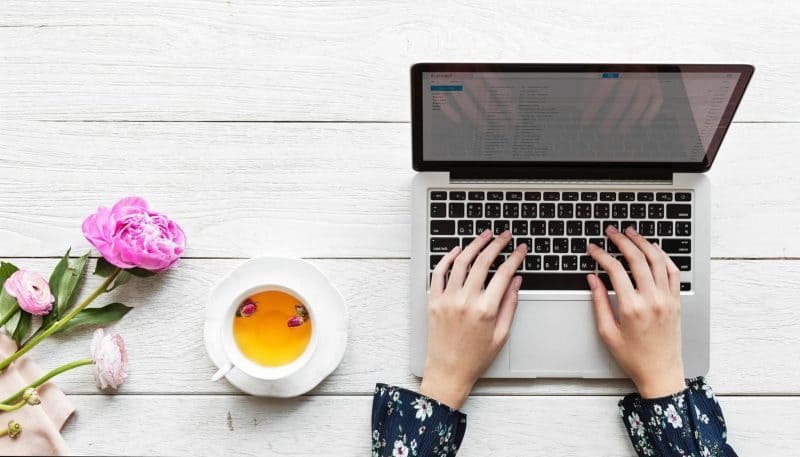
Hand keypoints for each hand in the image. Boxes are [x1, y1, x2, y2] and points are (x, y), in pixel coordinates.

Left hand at [420, 229, 525, 408]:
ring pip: (461, 262)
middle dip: (496, 244)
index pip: (504, 274)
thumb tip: (516, 281)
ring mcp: (447, 300)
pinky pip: (439, 273)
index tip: (520, 249)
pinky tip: (458, 250)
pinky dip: (447, 258)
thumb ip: (510, 305)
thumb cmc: (475, 358)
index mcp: (485, 310)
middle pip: (482, 262)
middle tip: (504, 236)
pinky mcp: (433, 301)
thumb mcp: (501, 335)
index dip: (515, 257)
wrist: (448, 372)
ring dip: (474, 245)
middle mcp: (465, 301)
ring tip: (484, 236)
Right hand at [586, 225, 684, 398]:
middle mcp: (651, 299)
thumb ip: (599, 302)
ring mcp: (667, 298)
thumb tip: (593, 278)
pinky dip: (663, 256)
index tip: (593, 248)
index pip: (614, 270)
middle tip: (611, 232)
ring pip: (657, 260)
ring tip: (631, 233)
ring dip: (643, 243)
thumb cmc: (633, 357)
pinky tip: (653, 249)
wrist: (661, 372)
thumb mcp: (607, 332)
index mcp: (631, 307)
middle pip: (636, 258)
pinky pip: (672, 271)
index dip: (601, 255)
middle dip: (621, 241)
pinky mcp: (676, 301)